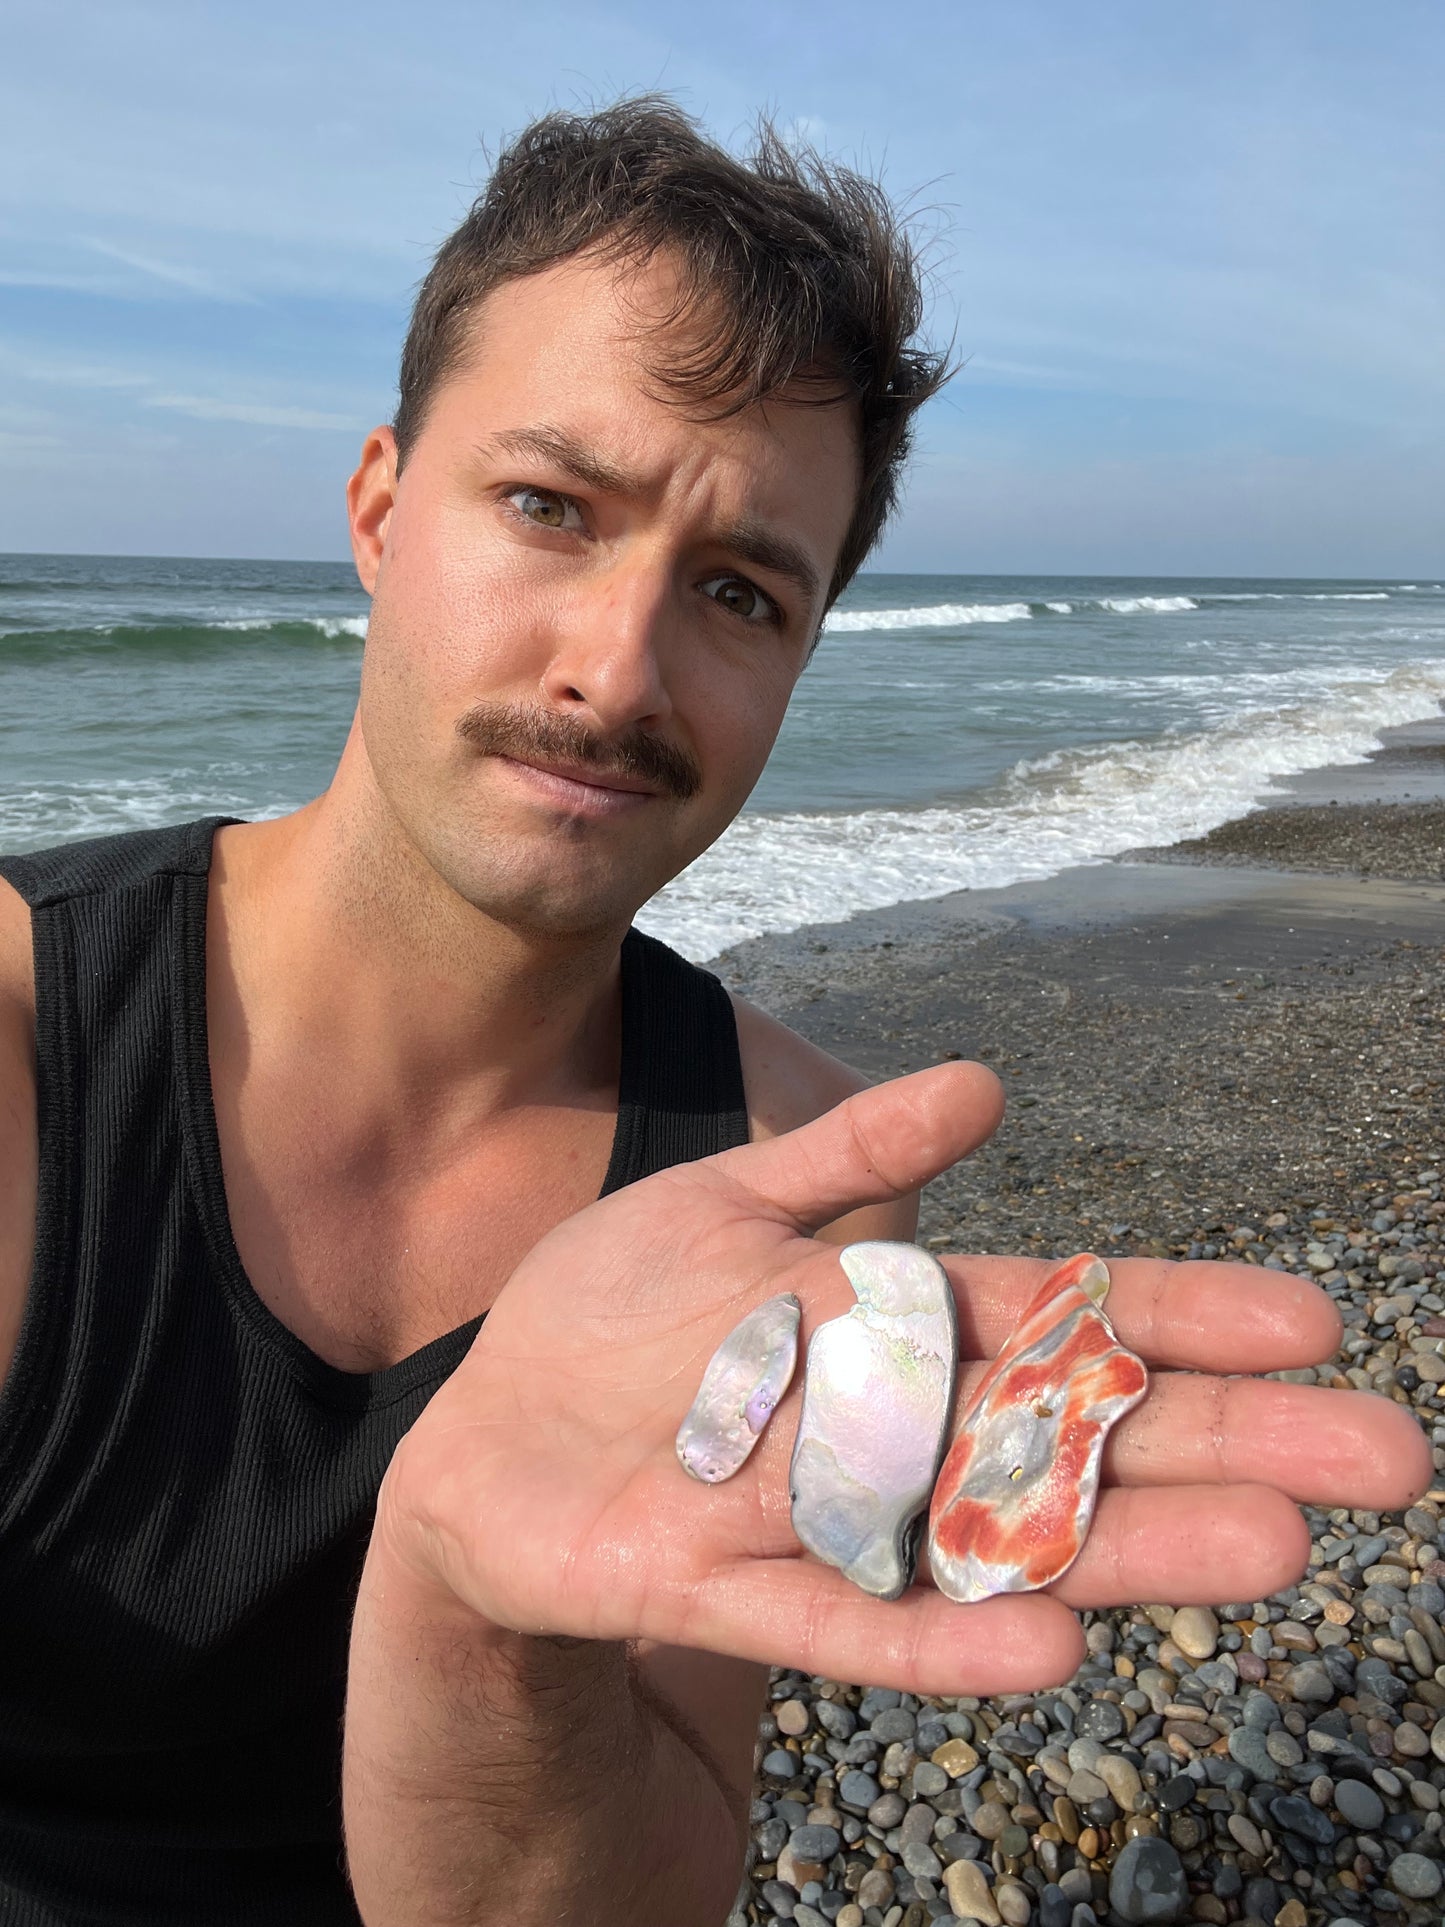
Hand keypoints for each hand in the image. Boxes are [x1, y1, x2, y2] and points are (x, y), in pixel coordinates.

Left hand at [377, 1063, 1430, 1695]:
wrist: (486, 1431)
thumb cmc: (620, 1313)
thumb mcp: (728, 1197)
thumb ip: (851, 1155)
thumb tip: (990, 1085)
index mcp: (900, 1328)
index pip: (1065, 1317)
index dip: (1180, 1317)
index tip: (1310, 1320)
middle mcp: (890, 1433)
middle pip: (1073, 1438)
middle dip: (1221, 1443)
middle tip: (1380, 1458)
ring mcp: (816, 1520)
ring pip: (993, 1540)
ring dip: (1123, 1550)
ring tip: (1266, 1551)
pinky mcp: (720, 1591)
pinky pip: (842, 1623)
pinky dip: (936, 1639)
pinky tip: (1045, 1654)